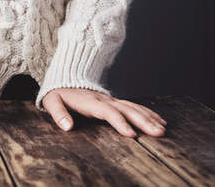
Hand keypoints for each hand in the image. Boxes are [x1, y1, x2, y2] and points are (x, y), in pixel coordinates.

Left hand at [42, 88, 165, 136]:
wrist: (63, 79)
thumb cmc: (58, 94)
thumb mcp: (52, 102)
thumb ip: (58, 113)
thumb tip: (67, 126)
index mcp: (90, 102)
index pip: (107, 112)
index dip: (119, 122)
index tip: (131, 134)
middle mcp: (104, 100)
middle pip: (126, 109)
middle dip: (143, 121)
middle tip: (158, 133)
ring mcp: (111, 100)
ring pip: (133, 107)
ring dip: (149, 118)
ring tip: (162, 129)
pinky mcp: (115, 101)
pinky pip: (134, 106)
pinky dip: (148, 112)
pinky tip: (160, 120)